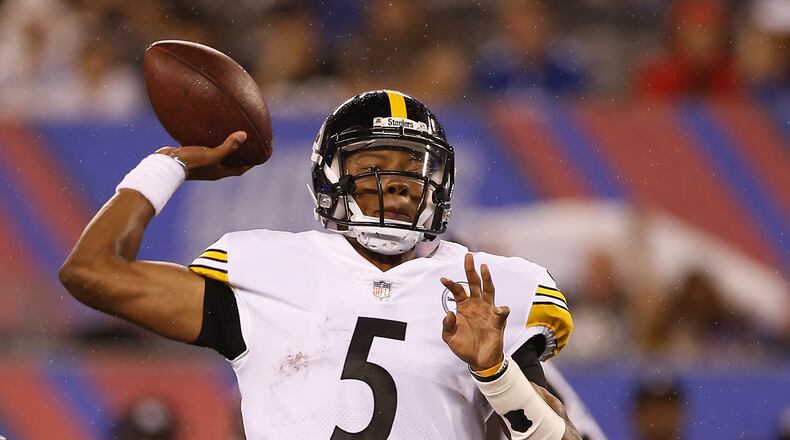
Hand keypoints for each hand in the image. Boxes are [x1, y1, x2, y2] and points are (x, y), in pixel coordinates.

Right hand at [155, 131, 252, 180]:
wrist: (165, 164)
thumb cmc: (190, 162)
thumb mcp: (211, 154)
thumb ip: (228, 146)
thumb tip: (244, 135)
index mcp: (220, 171)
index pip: (241, 169)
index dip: (252, 163)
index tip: (262, 155)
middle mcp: (212, 169)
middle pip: (231, 162)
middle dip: (240, 154)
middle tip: (249, 142)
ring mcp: (201, 163)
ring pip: (217, 154)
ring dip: (225, 146)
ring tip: (231, 134)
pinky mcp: (191, 156)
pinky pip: (204, 147)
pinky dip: (210, 140)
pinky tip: (209, 129)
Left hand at [441, 253, 509, 370]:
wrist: (480, 360)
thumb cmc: (465, 347)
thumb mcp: (450, 337)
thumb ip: (447, 325)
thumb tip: (448, 313)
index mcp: (464, 307)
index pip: (458, 291)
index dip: (451, 284)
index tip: (443, 279)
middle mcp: (476, 305)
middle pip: (474, 283)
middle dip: (471, 270)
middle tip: (468, 257)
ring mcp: (487, 311)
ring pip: (489, 291)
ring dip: (487, 279)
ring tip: (484, 268)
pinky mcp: (497, 321)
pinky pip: (501, 311)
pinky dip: (500, 309)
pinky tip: (497, 310)